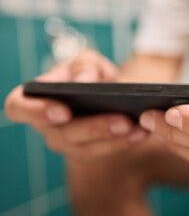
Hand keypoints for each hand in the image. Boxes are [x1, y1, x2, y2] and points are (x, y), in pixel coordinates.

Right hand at [5, 50, 147, 160]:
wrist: (107, 93)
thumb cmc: (91, 76)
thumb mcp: (89, 63)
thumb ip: (85, 65)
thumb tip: (84, 81)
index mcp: (36, 99)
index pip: (19, 108)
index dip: (36, 112)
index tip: (63, 112)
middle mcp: (46, 125)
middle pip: (63, 134)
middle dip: (95, 128)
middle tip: (123, 121)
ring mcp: (66, 143)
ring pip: (85, 150)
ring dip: (114, 140)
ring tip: (138, 128)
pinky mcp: (87, 151)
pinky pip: (103, 152)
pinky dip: (124, 143)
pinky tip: (141, 134)